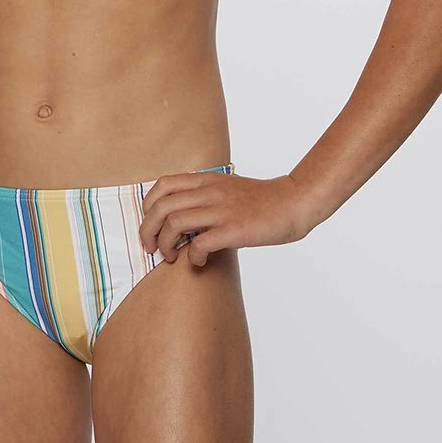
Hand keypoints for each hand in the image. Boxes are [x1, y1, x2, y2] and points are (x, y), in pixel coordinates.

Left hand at [138, 170, 315, 266]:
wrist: (293, 203)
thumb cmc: (260, 200)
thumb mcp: (226, 187)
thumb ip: (203, 195)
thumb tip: (179, 214)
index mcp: (206, 180)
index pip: (163, 185)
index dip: (148, 205)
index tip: (150, 223)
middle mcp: (209, 192)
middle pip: (161, 207)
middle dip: (148, 230)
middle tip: (150, 247)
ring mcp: (221, 210)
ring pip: (174, 224)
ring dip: (165, 245)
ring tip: (170, 256)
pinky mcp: (234, 230)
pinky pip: (200, 243)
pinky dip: (192, 256)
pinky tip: (199, 262)